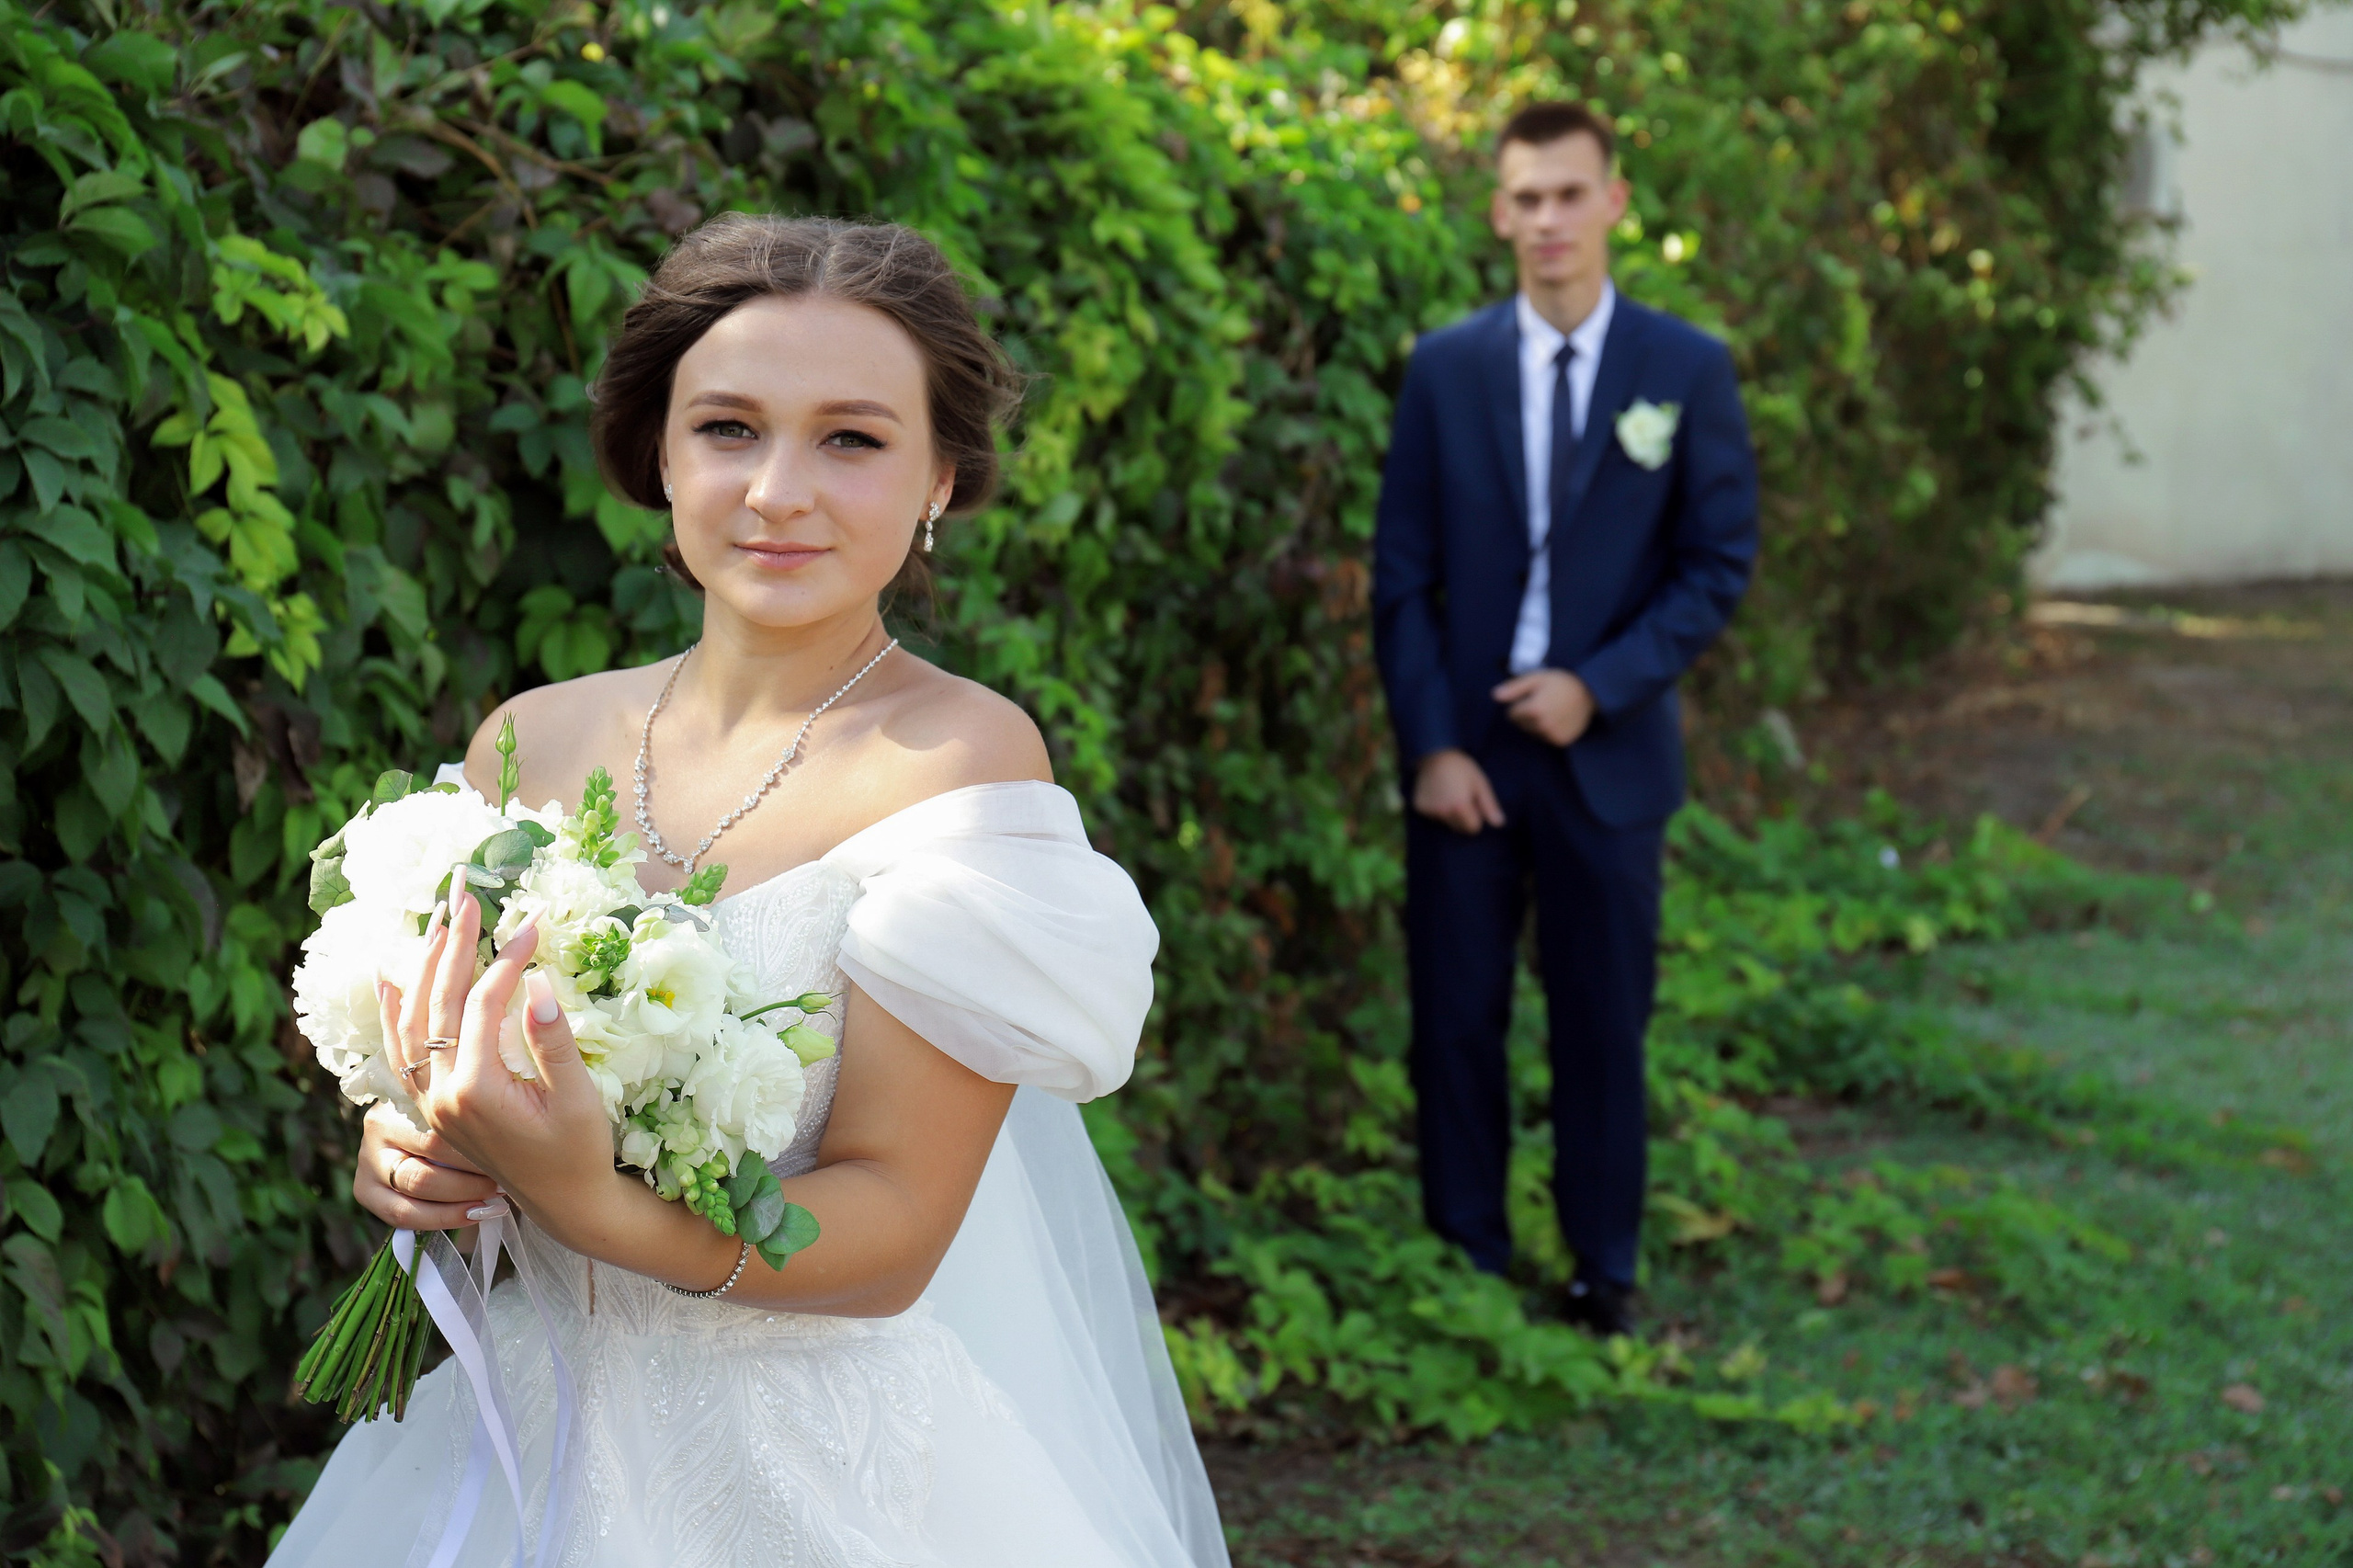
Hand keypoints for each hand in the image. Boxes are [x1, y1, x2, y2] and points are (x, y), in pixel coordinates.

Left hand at [380, 887, 618, 1241]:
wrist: (564, 1201)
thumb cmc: (579, 1150)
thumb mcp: (576, 1096)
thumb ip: (551, 1040)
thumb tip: (535, 983)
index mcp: (475, 1090)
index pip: (484, 1005)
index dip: (508, 961)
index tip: (533, 926)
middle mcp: (441, 1095)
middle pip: (439, 1005)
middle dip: (456, 949)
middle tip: (471, 901)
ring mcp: (432, 1102)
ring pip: (414, 1025)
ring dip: (425, 972)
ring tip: (438, 926)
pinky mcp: (435, 1106)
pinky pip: (403, 1053)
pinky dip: (396, 1015)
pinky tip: (393, 983)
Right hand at [1412, 749, 1504, 834]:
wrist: (1434, 753)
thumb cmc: (1461, 767)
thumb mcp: (1480, 783)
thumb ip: (1489, 805)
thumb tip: (1499, 824)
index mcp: (1459, 806)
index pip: (1472, 828)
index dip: (1476, 818)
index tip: (1474, 805)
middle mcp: (1443, 811)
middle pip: (1458, 828)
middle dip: (1463, 817)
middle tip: (1461, 796)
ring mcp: (1429, 810)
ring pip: (1445, 821)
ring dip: (1449, 812)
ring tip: (1448, 792)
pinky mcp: (1419, 807)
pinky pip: (1432, 815)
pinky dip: (1436, 808)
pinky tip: (1436, 792)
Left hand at [1491, 668, 1594, 746]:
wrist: (1589, 692)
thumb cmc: (1560, 682)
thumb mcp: (1536, 678)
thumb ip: (1514, 688)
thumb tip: (1494, 696)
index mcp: (1533, 709)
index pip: (1511, 714)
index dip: (1520, 704)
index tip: (1533, 696)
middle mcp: (1542, 725)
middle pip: (1521, 725)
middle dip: (1527, 715)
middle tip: (1544, 702)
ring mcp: (1552, 735)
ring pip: (1533, 733)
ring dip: (1537, 724)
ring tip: (1552, 710)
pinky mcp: (1561, 741)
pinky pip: (1545, 739)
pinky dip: (1548, 731)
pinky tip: (1558, 719)